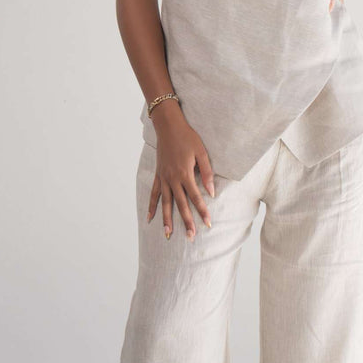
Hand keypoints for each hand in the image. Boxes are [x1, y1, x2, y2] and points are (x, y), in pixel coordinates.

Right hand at [147, 104, 214, 240]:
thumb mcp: (202, 153)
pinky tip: (150, 218)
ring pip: (165, 203)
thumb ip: (207, 173)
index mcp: (185, 174)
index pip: (196, 197)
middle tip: (190, 236)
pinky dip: (152, 206)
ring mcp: (163, 178)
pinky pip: (154, 194)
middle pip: (180, 204)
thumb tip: (212, 192)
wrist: (168, 126)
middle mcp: (173, 179)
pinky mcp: (158, 175)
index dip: (202, 211)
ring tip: (168, 234)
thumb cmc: (187, 138)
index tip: (208, 223)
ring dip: (167, 219)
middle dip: (186, 221)